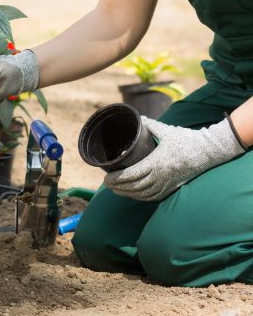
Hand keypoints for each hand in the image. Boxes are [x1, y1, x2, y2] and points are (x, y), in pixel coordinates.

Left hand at [104, 117, 244, 200]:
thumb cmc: (187, 140)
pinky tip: (132, 195)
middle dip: (118, 186)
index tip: (106, 177)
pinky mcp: (172, 188)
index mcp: (157, 162)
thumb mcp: (167, 130)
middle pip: (134, 186)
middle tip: (106, 183)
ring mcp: (167, 183)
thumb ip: (151, 125)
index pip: (132, 174)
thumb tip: (138, 118)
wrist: (209, 152)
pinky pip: (153, 197)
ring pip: (142, 194)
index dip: (117, 178)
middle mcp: (161, 175)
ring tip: (115, 190)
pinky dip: (140, 197)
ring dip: (127, 193)